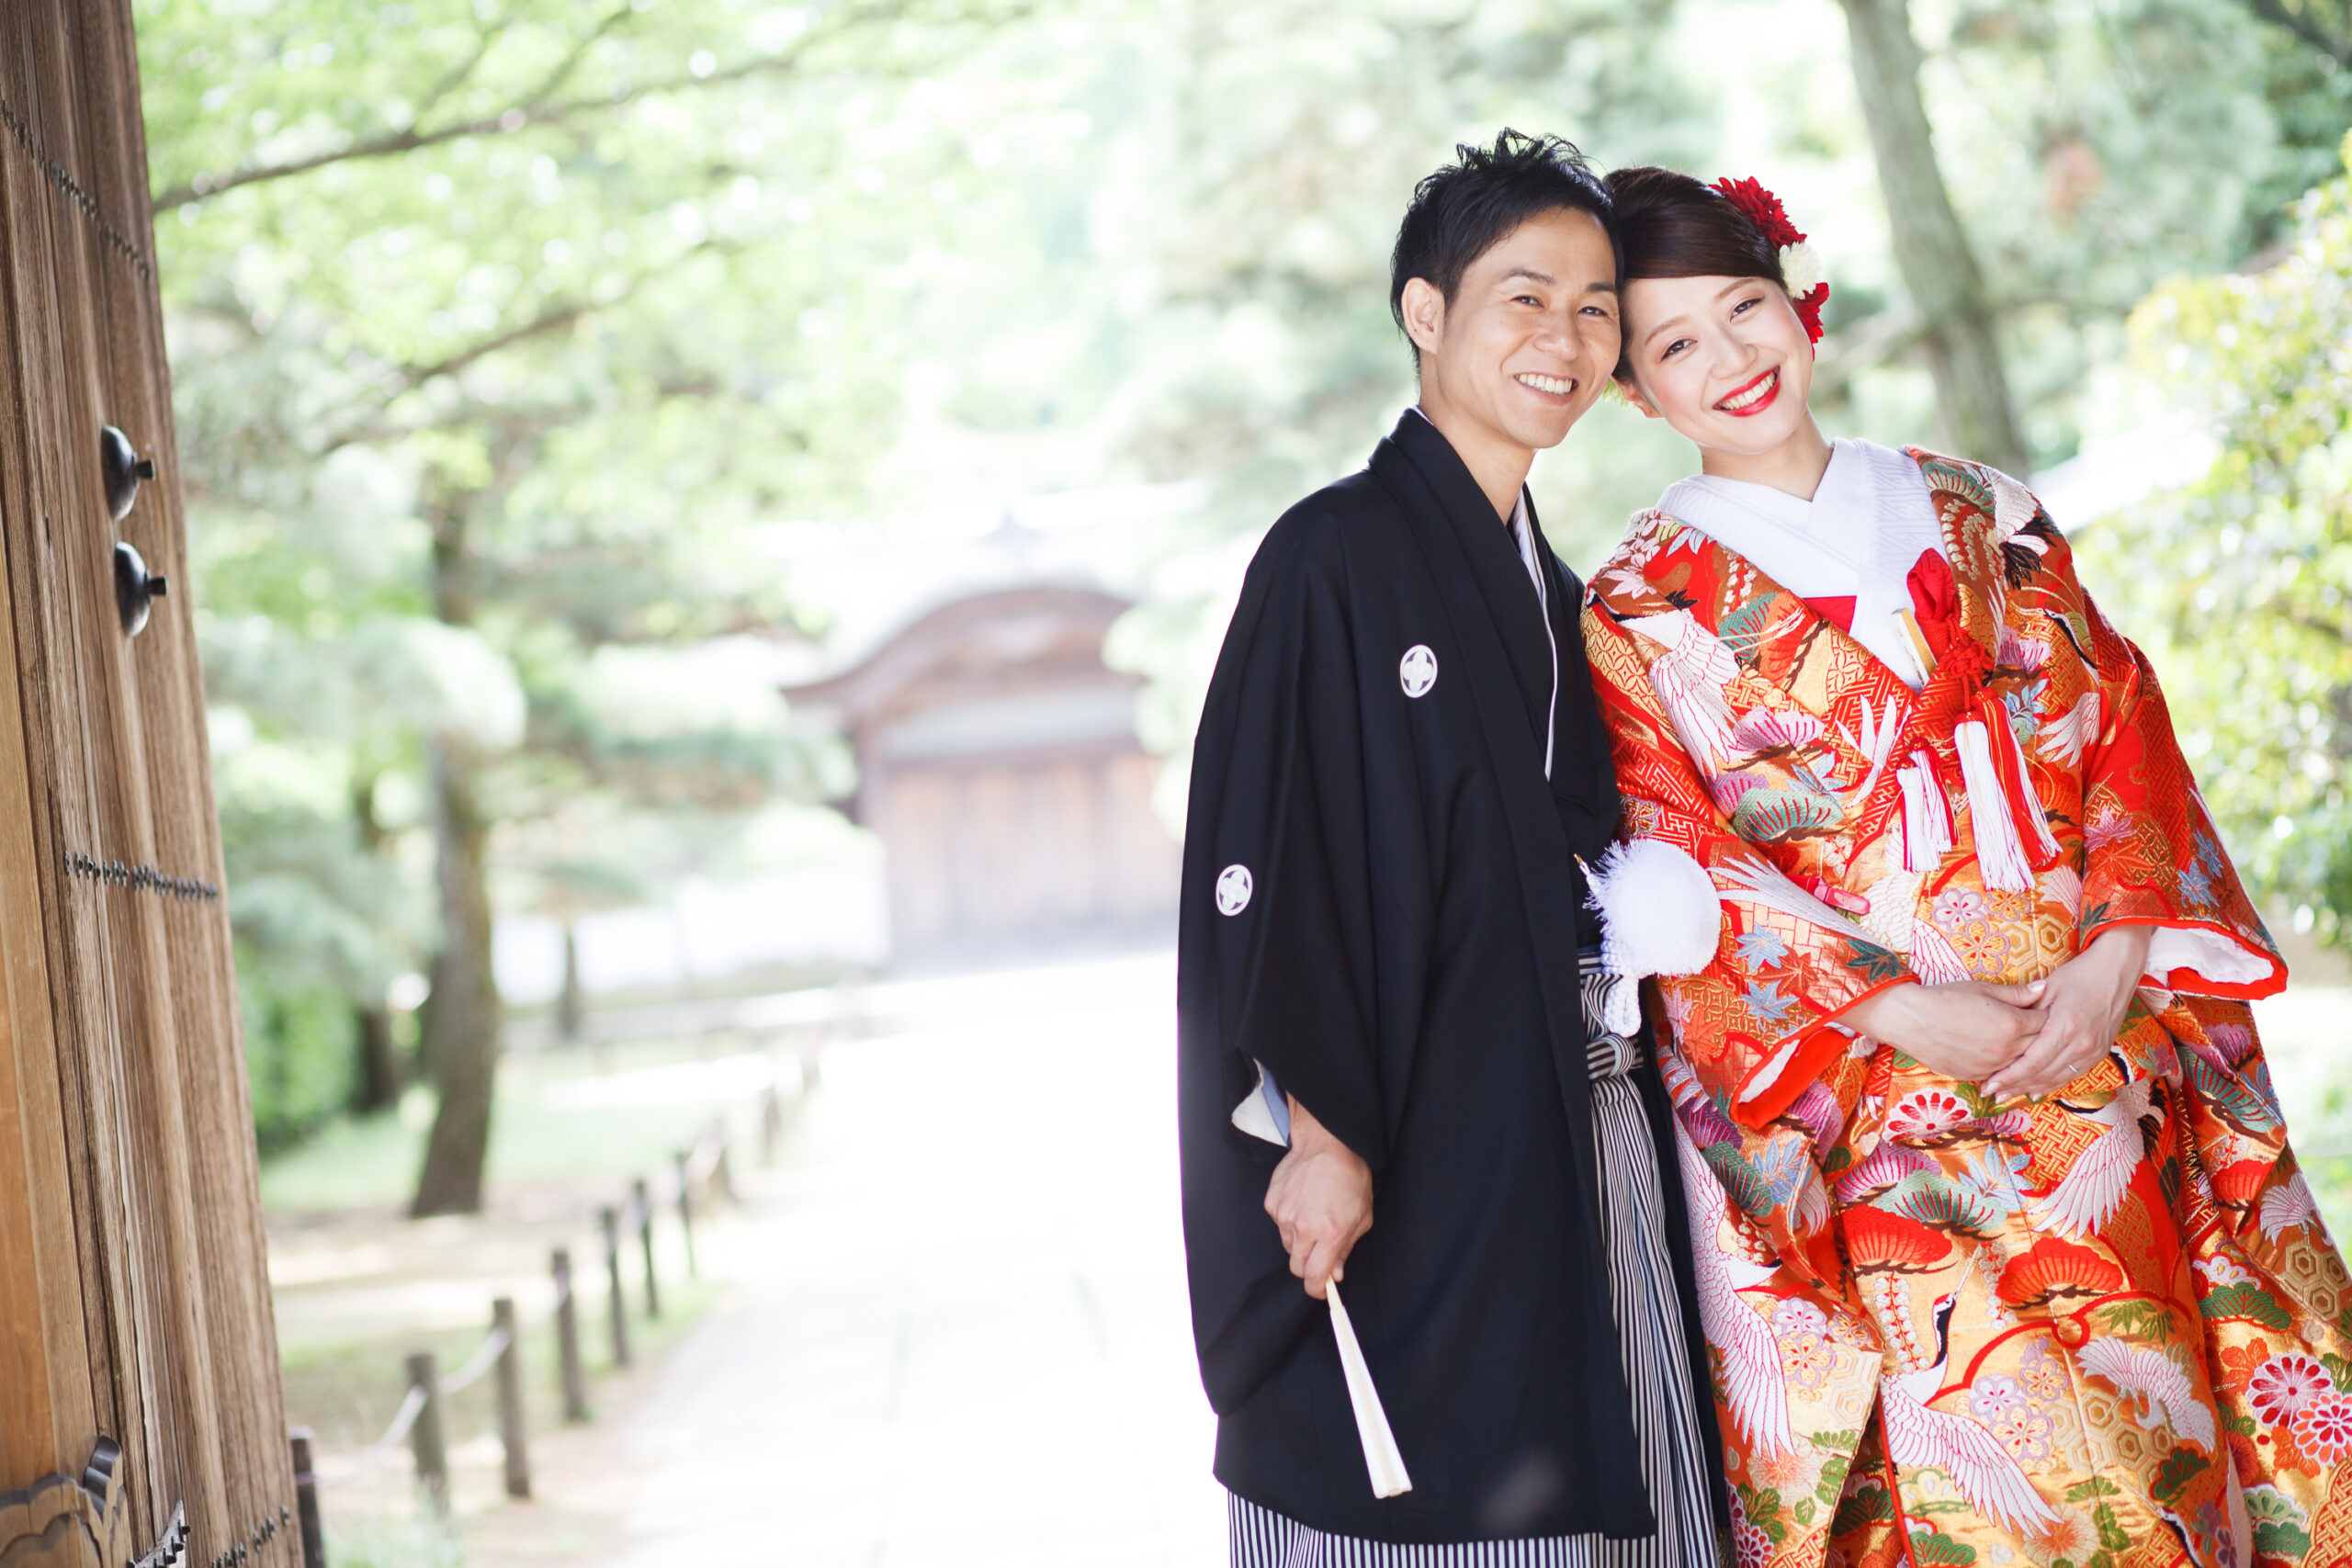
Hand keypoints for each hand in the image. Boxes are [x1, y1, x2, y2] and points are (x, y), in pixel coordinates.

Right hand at [1263, 1095, 1372, 1300]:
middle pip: (1296, 1267)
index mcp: (1330, 1234)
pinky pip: (1279, 1224)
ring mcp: (1284, 1215)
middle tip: (1319, 1254)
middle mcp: (1303, 1228)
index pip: (1314, 1278)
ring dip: (1299, 1242)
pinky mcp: (1272, 1203)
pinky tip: (1302, 1203)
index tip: (1321, 1289)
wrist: (1328, 1144)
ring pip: (1287, 1245)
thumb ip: (1345, 1250)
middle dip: (1308, 1267)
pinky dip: (1289, 1221)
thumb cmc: (1350, 1179)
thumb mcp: (1361, 1218)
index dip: (1317, 1289)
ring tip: (1313, 1219)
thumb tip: (1335, 1273)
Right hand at [1842, 978, 2046, 1083]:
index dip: (2044, 1014)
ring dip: (2022, 1055)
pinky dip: (2002, 1066)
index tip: (2041, 1010)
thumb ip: (2017, 993)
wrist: (1909, 1019)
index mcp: (2013, 1024)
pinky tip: (1995, 1055)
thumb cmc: (1944, 998)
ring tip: (2014, 1042)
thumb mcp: (1983, 989)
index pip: (2044, 1022)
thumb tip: (2043, 989)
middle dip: (2039, 1036)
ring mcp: (1992, 1067)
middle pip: (2037, 1046)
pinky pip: (1998, 1074)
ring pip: (2020, 1064)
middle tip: (2034, 1027)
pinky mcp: (1975, 1077)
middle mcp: (2007, 1050)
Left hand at [1983, 926, 2151, 1100]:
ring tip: (2008, 1095)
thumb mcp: (2046, 989)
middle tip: (1991, 1094)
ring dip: (2031, 1089)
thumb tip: (1999, 1032)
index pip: (2032, 1062)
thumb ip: (2025, 1013)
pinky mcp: (2100, 1052)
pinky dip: (2052, 1084)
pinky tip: (2035, 1090)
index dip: (2009, 1077)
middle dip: (2015, 1087)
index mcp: (2065, 1026)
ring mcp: (2093, 1050)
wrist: (2116, 971)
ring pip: (2057, 1079)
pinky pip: (2072, 1074)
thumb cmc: (2078, 975)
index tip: (1989, 1085)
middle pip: (2043, 1075)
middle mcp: (2081, 1043)